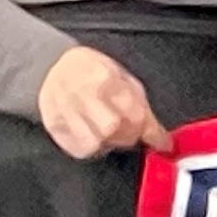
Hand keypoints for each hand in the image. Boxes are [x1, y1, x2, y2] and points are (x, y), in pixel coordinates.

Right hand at [37, 45, 172, 159]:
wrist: (53, 68)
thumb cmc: (91, 71)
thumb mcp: (119, 74)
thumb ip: (138, 102)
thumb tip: (160, 135)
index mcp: (104, 76)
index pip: (135, 112)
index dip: (152, 132)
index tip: (163, 143)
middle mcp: (83, 93)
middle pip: (116, 129)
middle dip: (129, 133)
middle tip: (128, 128)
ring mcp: (66, 110)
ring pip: (98, 142)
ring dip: (110, 141)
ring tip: (108, 129)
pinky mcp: (56, 126)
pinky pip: (82, 149)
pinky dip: (92, 147)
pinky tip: (93, 133)